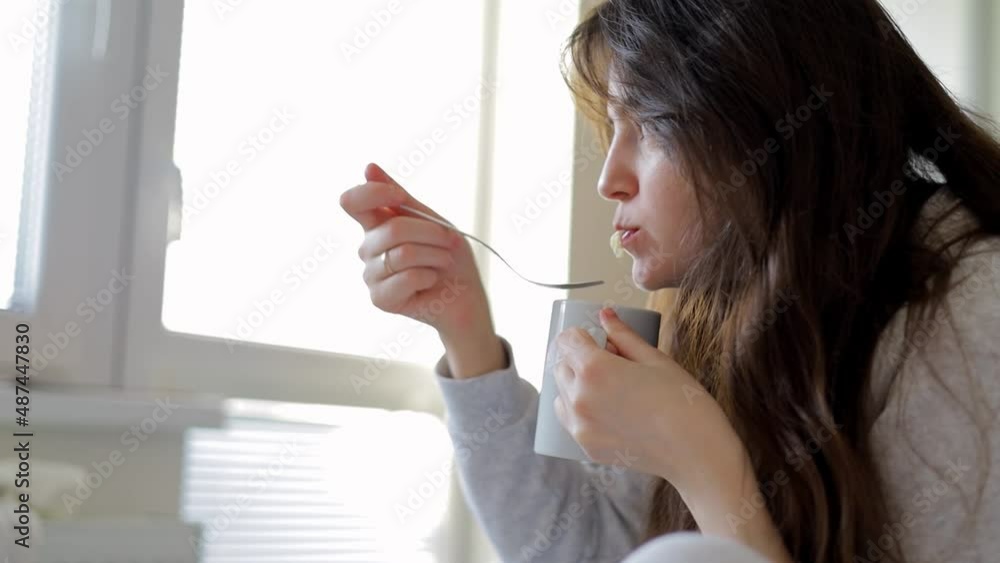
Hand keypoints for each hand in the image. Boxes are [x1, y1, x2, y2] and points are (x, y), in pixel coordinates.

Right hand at [339, 163, 491, 339]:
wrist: (466, 295)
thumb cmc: (449, 254)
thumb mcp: (430, 218)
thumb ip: (398, 196)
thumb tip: (368, 168)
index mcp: (376, 224)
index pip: (352, 202)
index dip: (375, 193)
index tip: (400, 197)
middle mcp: (367, 248)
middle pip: (393, 229)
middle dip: (431, 234)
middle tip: (450, 243)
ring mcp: (371, 274)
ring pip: (403, 254)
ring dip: (435, 256)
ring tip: (443, 263)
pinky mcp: (379, 298)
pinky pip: (407, 277)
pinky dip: (429, 277)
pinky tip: (431, 282)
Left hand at [552, 307, 746, 491]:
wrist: (696, 452)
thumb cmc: (682, 402)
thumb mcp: (654, 359)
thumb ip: (623, 336)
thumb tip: (605, 315)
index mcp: (594, 369)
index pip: (565, 341)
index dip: (581, 335)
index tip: (596, 339)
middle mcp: (579, 398)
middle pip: (560, 367)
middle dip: (578, 360)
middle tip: (610, 364)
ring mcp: (580, 426)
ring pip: (561, 395)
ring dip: (576, 386)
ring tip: (609, 390)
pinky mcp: (587, 447)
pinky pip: (571, 421)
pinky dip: (580, 411)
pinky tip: (609, 411)